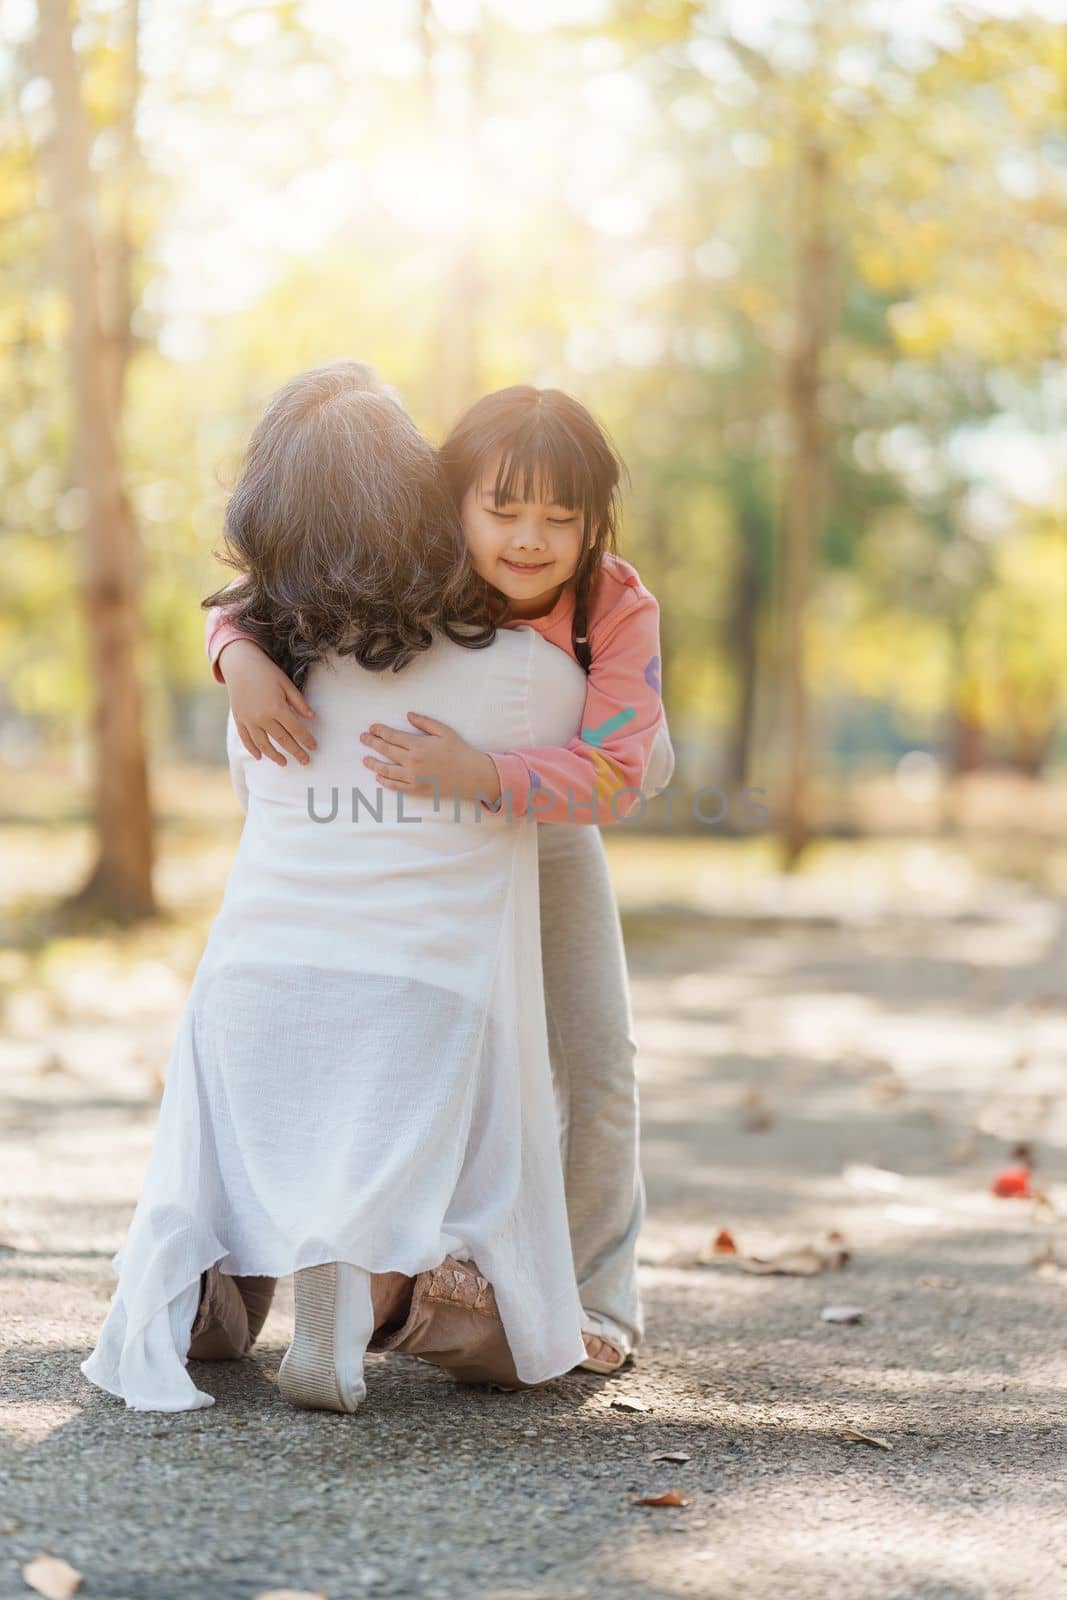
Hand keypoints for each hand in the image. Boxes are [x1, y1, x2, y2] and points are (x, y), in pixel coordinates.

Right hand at [219, 639, 316, 766]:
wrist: (239, 664)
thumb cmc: (266, 672)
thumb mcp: (286, 683)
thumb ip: (299, 702)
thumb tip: (312, 717)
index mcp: (277, 707)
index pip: (296, 729)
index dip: (306, 739)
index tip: (314, 747)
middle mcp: (262, 717)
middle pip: (282, 740)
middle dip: (295, 752)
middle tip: (305, 761)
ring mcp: (249, 720)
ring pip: (263, 744)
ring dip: (274, 756)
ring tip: (284, 763)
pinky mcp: (239, 719)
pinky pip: (246, 739)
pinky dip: (253, 749)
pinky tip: (260, 757)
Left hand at [359, 713, 500, 805]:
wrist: (471, 775)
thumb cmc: (459, 751)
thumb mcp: (444, 731)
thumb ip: (424, 722)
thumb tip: (408, 715)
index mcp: (418, 744)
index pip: (392, 736)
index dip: (379, 731)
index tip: (372, 728)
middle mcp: (412, 761)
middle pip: (385, 750)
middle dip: (371, 743)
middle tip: (362, 738)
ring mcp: (413, 777)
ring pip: (386, 770)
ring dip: (373, 764)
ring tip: (365, 759)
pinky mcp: (416, 790)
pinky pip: (395, 786)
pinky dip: (385, 781)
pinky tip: (379, 777)